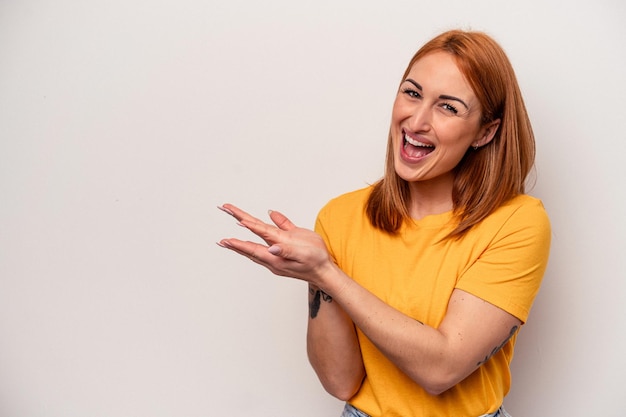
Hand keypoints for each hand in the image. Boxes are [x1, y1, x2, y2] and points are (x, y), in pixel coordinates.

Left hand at [217, 204, 335, 285]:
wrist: (325, 270)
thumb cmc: (317, 262)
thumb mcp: (304, 254)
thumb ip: (287, 250)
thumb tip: (271, 247)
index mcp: (275, 257)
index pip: (253, 247)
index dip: (240, 242)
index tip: (226, 239)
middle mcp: (272, 256)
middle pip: (249, 245)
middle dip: (233, 239)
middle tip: (223, 228)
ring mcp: (276, 253)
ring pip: (255, 244)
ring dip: (240, 239)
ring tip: (227, 237)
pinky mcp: (283, 248)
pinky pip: (268, 238)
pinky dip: (258, 232)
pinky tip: (256, 225)